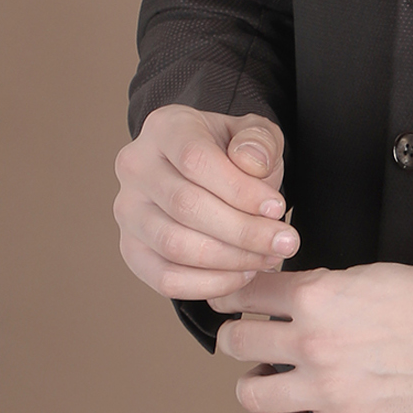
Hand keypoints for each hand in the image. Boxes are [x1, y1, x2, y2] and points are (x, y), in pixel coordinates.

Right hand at [114, 105, 297, 299]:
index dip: (240, 190)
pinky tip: (243, 274)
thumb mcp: (255, 133)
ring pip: (175, 246)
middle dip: (244, 231)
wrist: (206, 171)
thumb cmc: (233, 152)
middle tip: (284, 242)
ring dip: (230, 259)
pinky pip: (165, 278)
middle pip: (186, 206)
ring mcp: (128, 211)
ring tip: (267, 257)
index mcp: (164, 128)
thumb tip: (251, 163)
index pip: (195, 160)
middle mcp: (136, 167)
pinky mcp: (131, 249)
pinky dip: (209, 284)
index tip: (278, 208)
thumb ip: (259, 141)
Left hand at [209, 264, 412, 412]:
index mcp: (318, 297)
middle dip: (237, 339)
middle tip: (246, 341)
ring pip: (250, 395)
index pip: (248, 293)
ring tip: (272, 381)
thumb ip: (320, 287)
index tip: (228, 303)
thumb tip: (285, 298)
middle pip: (236, 343)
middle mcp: (314, 342)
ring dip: (255, 386)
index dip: (233, 297)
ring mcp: (327, 389)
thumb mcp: (366, 275)